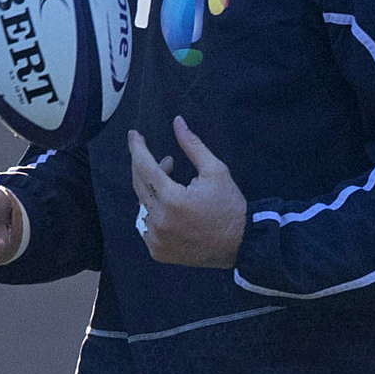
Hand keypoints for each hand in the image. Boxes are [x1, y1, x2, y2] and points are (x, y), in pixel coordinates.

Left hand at [128, 117, 246, 268]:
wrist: (240, 245)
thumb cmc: (229, 206)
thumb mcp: (216, 171)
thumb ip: (193, 145)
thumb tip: (177, 122)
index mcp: (173, 200)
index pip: (145, 166)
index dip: (137, 148)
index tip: (134, 135)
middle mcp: (160, 221)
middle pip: (139, 184)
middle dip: (147, 167)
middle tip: (166, 162)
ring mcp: (156, 239)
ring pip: (142, 205)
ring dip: (153, 192)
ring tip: (174, 187)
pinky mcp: (157, 251)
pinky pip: (145, 226)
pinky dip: (154, 213)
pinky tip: (170, 209)